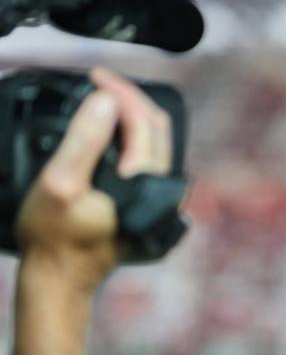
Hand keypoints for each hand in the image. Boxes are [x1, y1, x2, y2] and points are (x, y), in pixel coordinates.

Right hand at [17, 67, 173, 290]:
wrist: (60, 280)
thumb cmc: (54, 237)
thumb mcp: (59, 183)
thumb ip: (84, 141)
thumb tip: (106, 101)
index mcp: (146, 183)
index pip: (145, 122)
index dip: (121, 91)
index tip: (95, 74)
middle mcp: (161, 191)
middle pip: (158, 130)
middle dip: (131, 99)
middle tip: (99, 81)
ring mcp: (156, 199)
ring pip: (156, 144)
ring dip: (133, 117)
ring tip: (102, 99)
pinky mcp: (146, 205)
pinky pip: (147, 160)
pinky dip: (131, 137)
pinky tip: (109, 131)